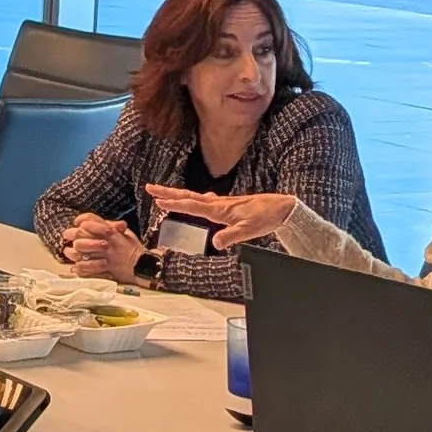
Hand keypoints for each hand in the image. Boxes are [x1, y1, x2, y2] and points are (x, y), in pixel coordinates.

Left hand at [60, 214, 144, 281]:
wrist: (143, 265)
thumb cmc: (132, 247)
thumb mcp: (124, 232)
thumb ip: (110, 226)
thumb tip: (92, 221)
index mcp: (111, 231)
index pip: (91, 220)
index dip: (82, 220)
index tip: (76, 222)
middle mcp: (107, 241)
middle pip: (82, 234)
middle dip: (71, 234)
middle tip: (66, 235)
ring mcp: (105, 255)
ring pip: (81, 251)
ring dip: (72, 252)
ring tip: (68, 252)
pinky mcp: (106, 268)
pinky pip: (88, 268)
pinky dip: (80, 267)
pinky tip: (76, 267)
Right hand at [146, 184, 300, 250]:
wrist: (281, 208)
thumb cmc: (266, 217)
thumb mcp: (249, 230)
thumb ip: (232, 236)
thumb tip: (215, 243)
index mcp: (220, 210)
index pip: (192, 206)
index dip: (174, 204)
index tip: (158, 201)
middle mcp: (218, 203)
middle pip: (188, 196)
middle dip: (168, 193)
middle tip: (150, 187)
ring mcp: (222, 203)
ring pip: (194, 197)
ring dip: (177, 194)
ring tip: (162, 193)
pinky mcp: (227, 205)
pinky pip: (204, 200)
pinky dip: (193, 198)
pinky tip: (196, 199)